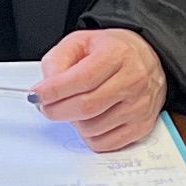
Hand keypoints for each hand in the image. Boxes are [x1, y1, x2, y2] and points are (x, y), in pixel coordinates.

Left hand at [35, 27, 167, 151]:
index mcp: (118, 55)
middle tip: (46, 106)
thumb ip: (57, 61)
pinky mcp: (142, 126)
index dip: (53, 91)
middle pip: (85, 107)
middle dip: (56, 110)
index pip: (81, 80)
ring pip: (91, 128)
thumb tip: (45, 90)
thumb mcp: (81, 42)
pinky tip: (89, 119)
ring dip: (73, 122)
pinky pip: (104, 143)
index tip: (37, 95)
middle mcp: (133, 81)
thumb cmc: (113, 51)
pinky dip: (88, 135)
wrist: (149, 58)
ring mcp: (139, 106)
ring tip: (75, 107)